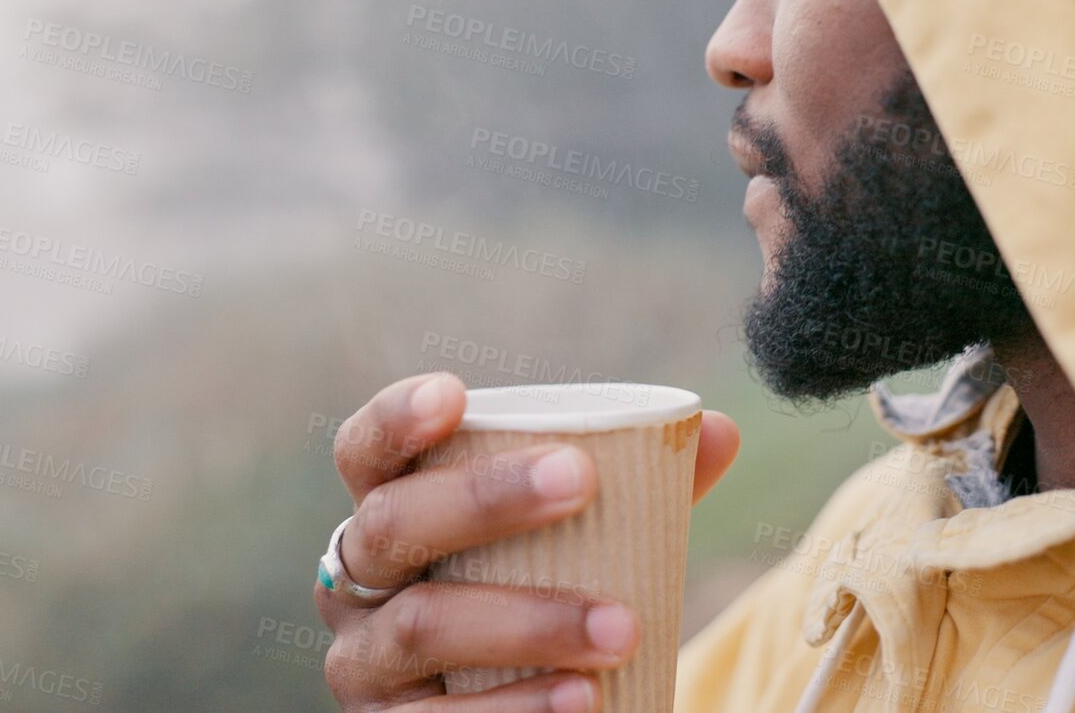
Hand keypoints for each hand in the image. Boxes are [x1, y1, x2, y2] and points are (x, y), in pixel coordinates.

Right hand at [315, 372, 740, 710]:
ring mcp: (364, 663)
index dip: (394, 420)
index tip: (455, 394)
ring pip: (421, 626)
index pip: (364, 453)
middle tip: (582, 481)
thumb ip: (637, 485)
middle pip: (392, 526)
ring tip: (621, 626)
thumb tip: (720, 432)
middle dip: (484, 499)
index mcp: (387, 510)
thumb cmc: (535, 592)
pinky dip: (515, 709)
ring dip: (526, 620)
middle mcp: (353, 582)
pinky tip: (583, 698)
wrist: (516, 708)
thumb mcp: (572, 539)